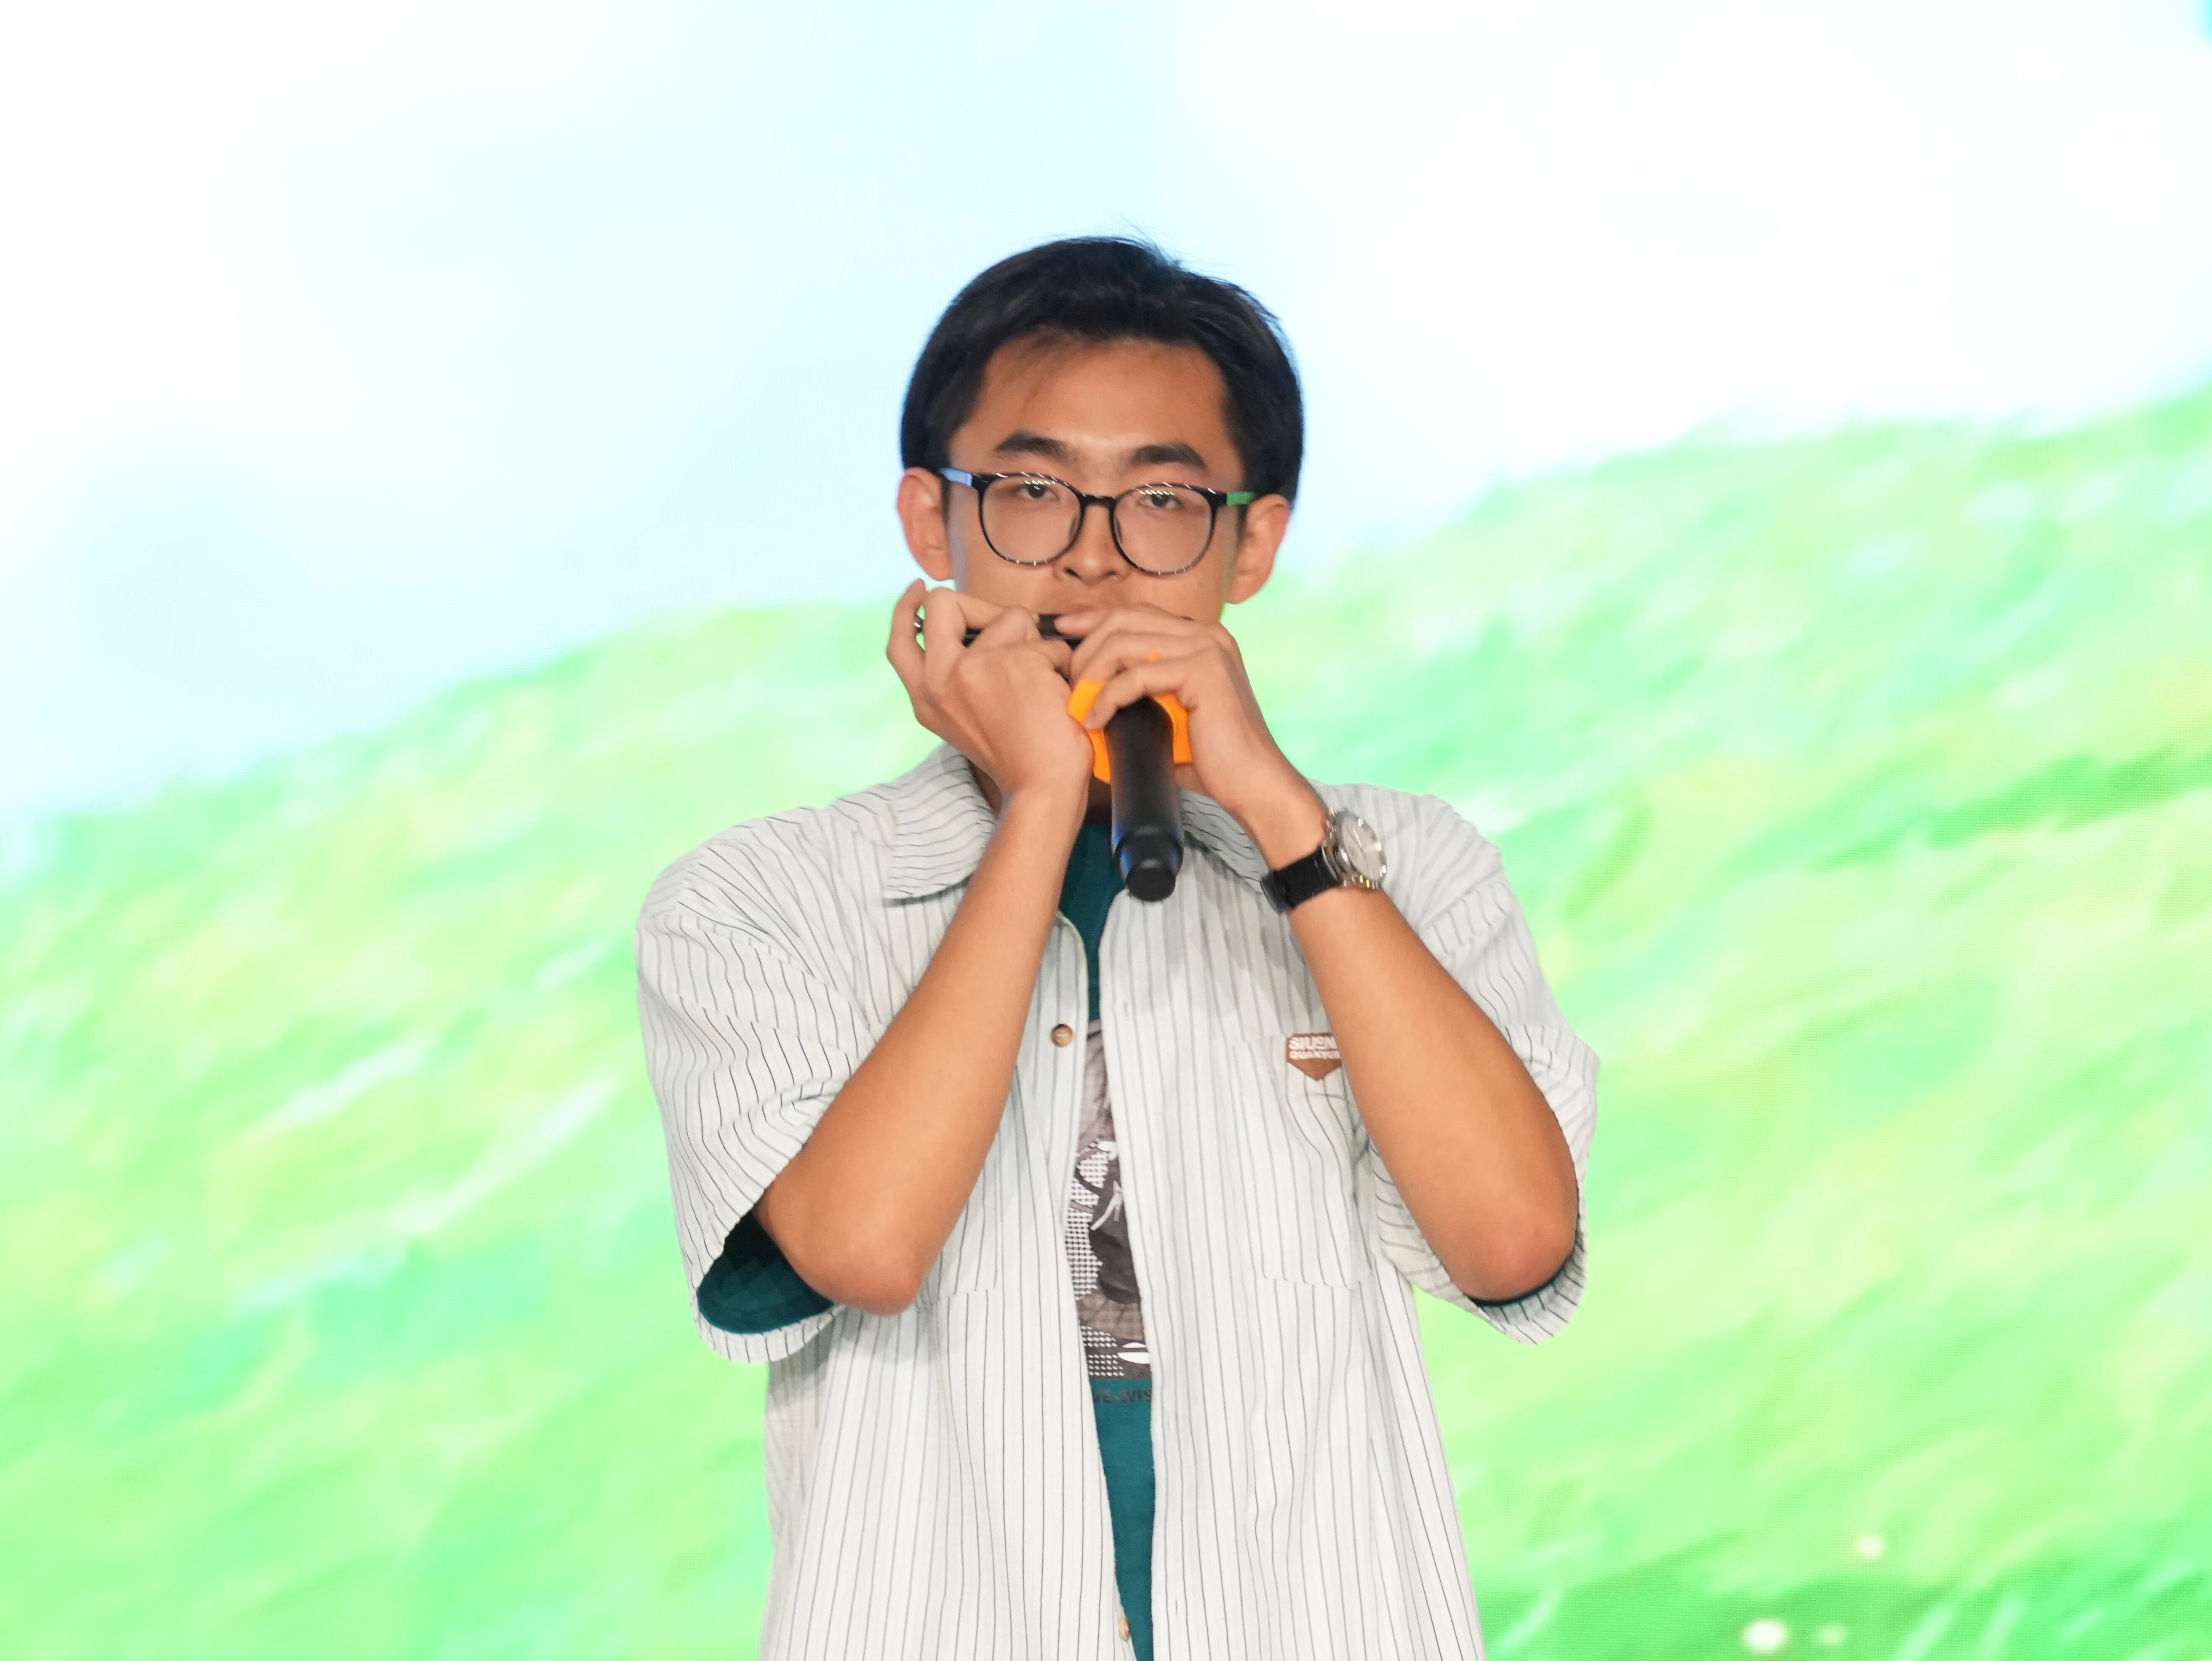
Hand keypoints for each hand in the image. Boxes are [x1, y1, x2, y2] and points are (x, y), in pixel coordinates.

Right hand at [886, 581, 1093, 817]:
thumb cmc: (1016, 757)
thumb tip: (973, 628)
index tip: (919, 588)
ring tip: (1042, 685)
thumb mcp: (964, 719)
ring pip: (1011, 617)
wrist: (1042, 788)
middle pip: (944, 604)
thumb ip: (955, 677)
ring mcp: (976, 665)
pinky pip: (1049, 641)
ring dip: (1035, 644)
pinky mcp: (1018, 661)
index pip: (899, 640)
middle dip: (982, 607)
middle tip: (1009, 627)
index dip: (906, 607)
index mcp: (926, 696)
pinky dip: (1063, 664)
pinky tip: (1060, 696)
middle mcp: (941, 677)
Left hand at [1058, 602, 1326, 866]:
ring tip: (1079, 704)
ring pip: (1124, 642)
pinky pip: (1137, 675)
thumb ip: (1142, 691)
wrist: (1253, 784)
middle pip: (1123, 618)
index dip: (1093, 620)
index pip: (1134, 613)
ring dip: (1092, 673)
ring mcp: (1207, 647)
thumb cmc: (1212, 758)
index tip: (1062, 634)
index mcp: (1199, 637)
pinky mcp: (1203, 670)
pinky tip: (1095, 719)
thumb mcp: (1170, 713)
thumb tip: (1092, 691)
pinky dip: (1108, 697)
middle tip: (1068, 683)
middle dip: (1085, 647)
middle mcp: (1205, 633)